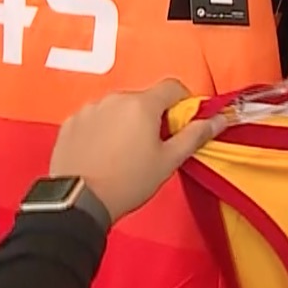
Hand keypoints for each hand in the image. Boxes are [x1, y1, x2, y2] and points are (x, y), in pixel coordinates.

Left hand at [48, 79, 227, 223]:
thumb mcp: (168, 161)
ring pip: (118, 108)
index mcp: (141, 105)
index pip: (172, 87)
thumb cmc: (126, 183)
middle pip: (143, 99)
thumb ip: (195, 136)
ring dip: (126, 123)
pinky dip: (102, 130)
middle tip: (154, 146)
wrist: (79, 201)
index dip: (183, 103)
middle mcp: (114, 99)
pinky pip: (95, 118)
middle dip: (153, 117)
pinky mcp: (71, 122)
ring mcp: (89, 109)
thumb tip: (217, 120)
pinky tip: (103, 154)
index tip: (183, 122)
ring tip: (125, 154)